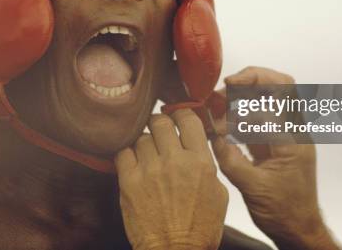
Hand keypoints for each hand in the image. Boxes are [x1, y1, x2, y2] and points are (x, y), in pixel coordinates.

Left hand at [115, 109, 227, 249]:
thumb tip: (198, 143)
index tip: (177, 116)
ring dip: (145, 142)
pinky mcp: (129, 182)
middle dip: (160, 123)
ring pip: (142, 137)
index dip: (181, 113)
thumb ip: (207, 163)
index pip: (187, 119)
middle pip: (160, 122)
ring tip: (148, 154)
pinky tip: (134, 163)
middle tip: (159, 130)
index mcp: (200, 162)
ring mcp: (149, 170)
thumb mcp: (218, 193)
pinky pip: (123, 152)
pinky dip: (128, 154)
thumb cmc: (199, 228)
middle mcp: (174, 162)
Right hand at [212, 66, 338, 249]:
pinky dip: (239, 114)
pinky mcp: (273, 143)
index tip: (221, 100)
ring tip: (218, 104)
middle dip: (251, 80)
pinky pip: (258, 117)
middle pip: (280, 86)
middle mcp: (292, 131)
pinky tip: (222, 121)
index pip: (275, 100)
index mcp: (293, 139)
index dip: (244, 97)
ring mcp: (284, 135)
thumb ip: (231, 160)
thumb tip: (213, 135)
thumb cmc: (285, 212)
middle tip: (225, 88)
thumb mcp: (253, 188)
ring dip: (243, 96)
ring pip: (268, 99)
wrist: (298, 229)